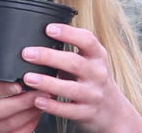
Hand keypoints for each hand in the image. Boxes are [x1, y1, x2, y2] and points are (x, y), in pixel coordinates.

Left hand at [20, 24, 141, 132]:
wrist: (113, 110)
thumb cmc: (94, 79)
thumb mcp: (91, 60)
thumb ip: (72, 50)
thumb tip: (41, 37)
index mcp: (98, 56)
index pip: (87, 40)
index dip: (68, 33)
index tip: (49, 29)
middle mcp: (98, 74)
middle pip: (74, 63)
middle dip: (49, 57)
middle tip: (27, 53)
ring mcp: (94, 94)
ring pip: (71, 88)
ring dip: (47, 82)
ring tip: (28, 78)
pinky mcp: (87, 113)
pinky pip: (68, 110)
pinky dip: (52, 105)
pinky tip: (38, 100)